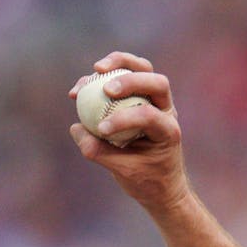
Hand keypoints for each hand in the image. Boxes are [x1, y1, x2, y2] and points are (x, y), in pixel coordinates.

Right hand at [69, 51, 188, 212]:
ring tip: (96, 70)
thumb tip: (77, 128)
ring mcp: (153, 101)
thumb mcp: (124, 172)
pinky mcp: (136, 97)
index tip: (101, 130)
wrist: (160, 184)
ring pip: (143, 69)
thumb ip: (100, 151)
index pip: (150, 115)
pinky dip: (101, 78)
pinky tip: (78, 91)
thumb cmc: (147, 180)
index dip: (124, 118)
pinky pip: (122, 78)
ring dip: (120, 62)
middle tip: (106, 89)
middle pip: (157, 82)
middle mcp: (166, 111)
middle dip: (132, 80)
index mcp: (169, 131)